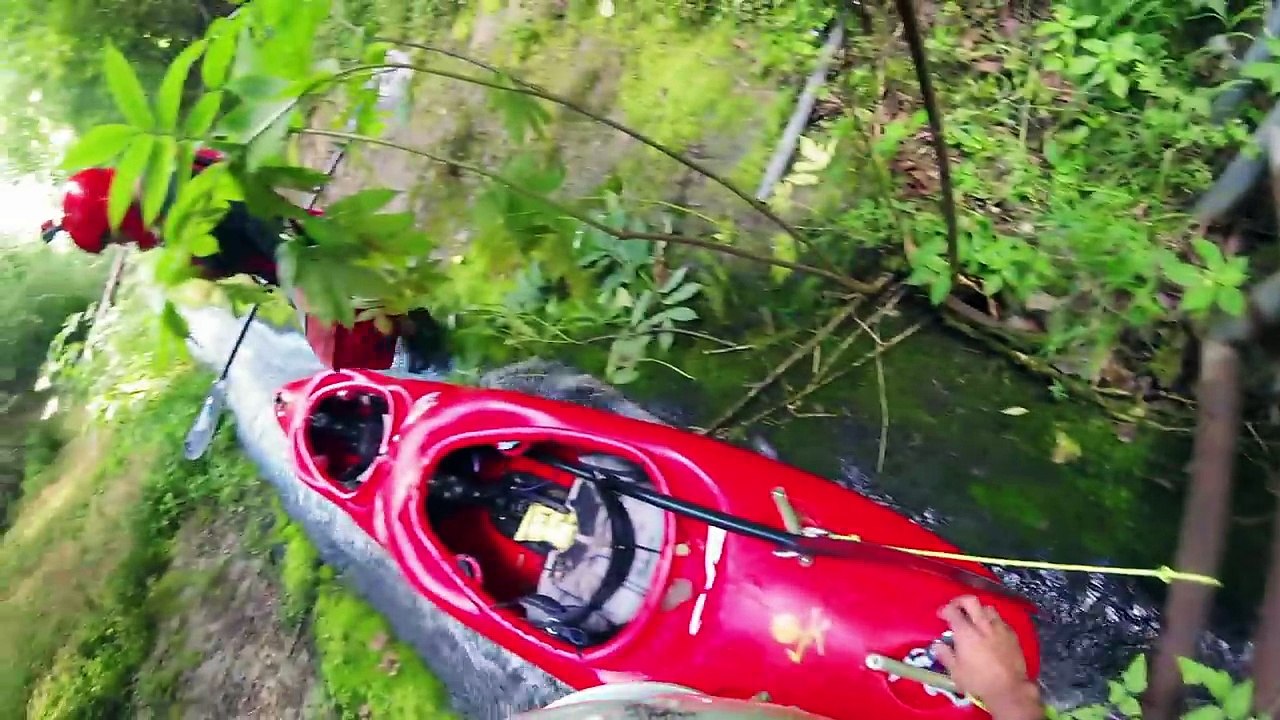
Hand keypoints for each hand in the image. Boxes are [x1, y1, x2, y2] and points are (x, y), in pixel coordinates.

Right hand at [932, 596, 1043, 719]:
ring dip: (979, 611)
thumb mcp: (956, 672)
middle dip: (960, 601)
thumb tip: (938, 644)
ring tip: (975, 619)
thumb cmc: (978, 682)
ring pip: (988, 608)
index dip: (944, 610)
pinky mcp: (1012, 635)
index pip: (952, 611)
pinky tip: (991, 631)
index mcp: (966, 633)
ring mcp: (1000, 629)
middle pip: (971, 601)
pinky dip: (993, 622)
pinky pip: (1001, 621)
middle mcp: (983, 625)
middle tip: (956, 608)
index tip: (941, 614)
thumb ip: (945, 655)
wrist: (1009, 689)